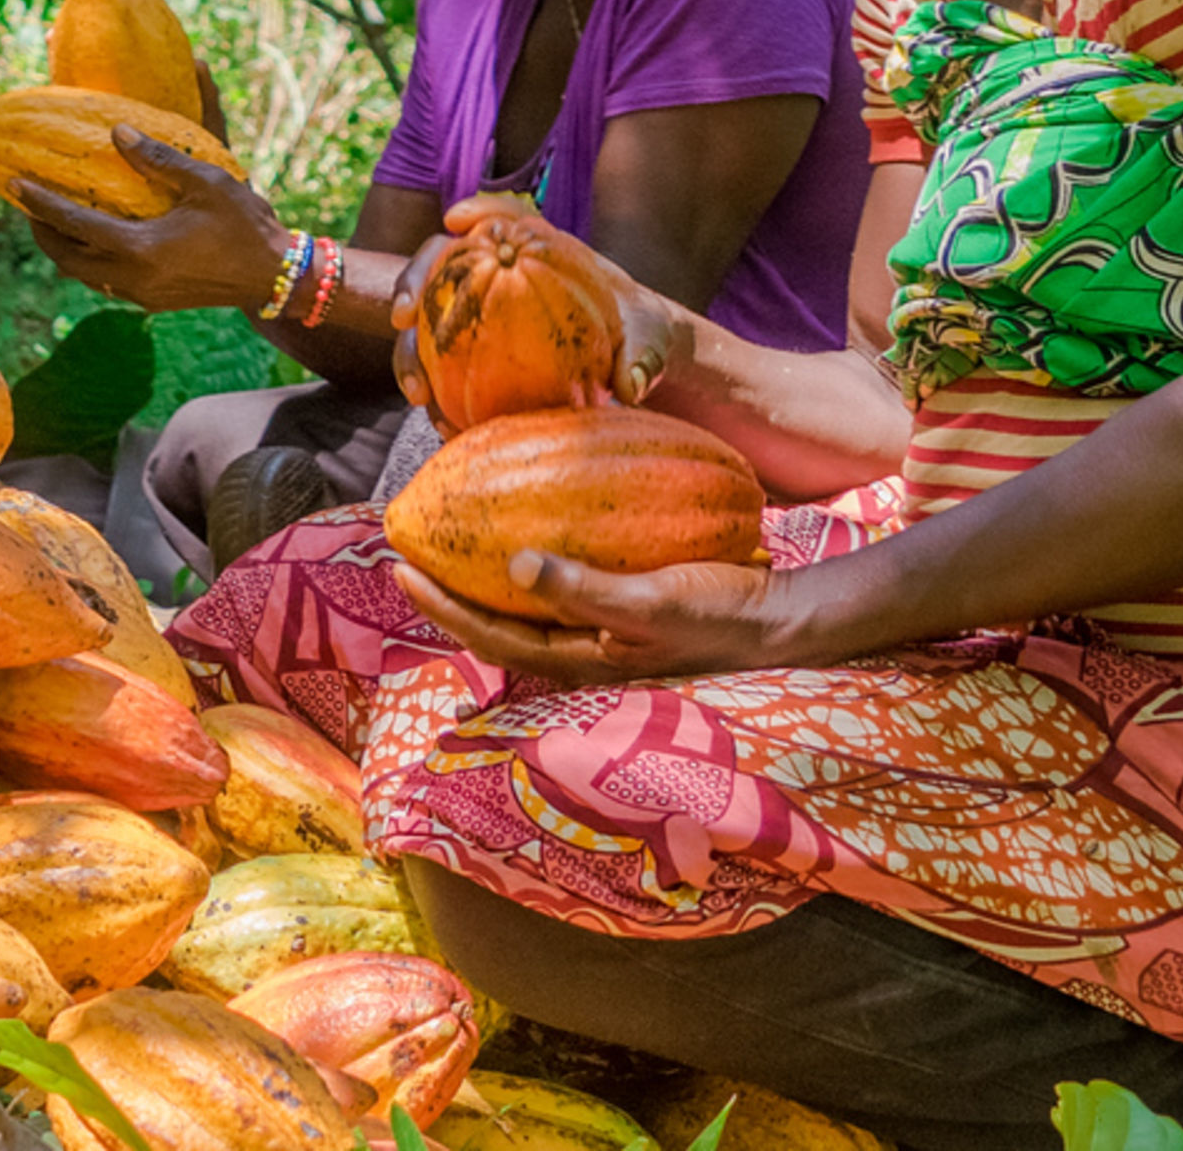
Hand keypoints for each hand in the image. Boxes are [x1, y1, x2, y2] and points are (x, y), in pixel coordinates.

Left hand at [2, 126, 291, 314]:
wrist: (276, 276)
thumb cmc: (244, 224)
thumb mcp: (204, 180)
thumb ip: (157, 158)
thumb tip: (116, 131)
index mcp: (140, 249)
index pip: (74, 226)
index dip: (40, 204)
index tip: (13, 183)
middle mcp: (134, 278)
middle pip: (67, 259)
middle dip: (42, 232)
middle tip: (27, 203)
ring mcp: (143, 295)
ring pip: (84, 276)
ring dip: (63, 250)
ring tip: (51, 220)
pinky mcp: (154, 301)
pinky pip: (105, 283)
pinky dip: (89, 261)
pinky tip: (92, 240)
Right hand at [389, 193, 682, 411]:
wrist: (625, 355)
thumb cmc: (635, 331)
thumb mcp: (647, 338)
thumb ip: (641, 356)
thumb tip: (630, 387)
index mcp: (532, 247)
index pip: (497, 218)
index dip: (472, 215)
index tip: (454, 223)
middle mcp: (489, 270)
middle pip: (436, 266)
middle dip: (410, 285)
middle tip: (403, 318)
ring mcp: (469, 310)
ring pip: (423, 324)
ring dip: (409, 356)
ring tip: (418, 394)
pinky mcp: (466, 351)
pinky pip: (440, 371)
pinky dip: (437, 396)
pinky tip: (442, 424)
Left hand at [393, 545, 813, 682]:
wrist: (783, 618)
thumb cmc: (720, 615)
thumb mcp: (653, 602)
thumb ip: (585, 588)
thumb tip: (514, 564)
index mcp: (578, 660)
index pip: (489, 637)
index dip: (441, 606)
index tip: (400, 567)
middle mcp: (580, 650)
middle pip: (496, 622)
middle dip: (450, 589)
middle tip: (411, 545)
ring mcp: (600, 631)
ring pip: (522, 605)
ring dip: (483, 573)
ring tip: (451, 532)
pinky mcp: (620, 606)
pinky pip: (558, 583)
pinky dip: (531, 560)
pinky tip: (524, 524)